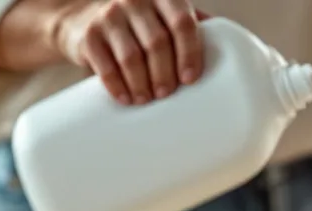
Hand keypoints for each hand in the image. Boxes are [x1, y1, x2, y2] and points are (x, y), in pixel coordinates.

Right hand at [50, 0, 205, 105]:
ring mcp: (109, 15)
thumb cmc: (138, 23)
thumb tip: (229, 48)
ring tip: (147, 100)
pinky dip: (117, 86)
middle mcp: (135, 0)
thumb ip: (188, 26)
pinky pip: (105, 65)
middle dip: (165, 74)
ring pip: (132, 57)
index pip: (182, 23)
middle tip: (167, 94)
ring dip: (142, 84)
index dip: (189, 53)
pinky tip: (126, 98)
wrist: (82, 19)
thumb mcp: (163, 16)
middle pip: (157, 43)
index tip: (190, 79)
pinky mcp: (88, 35)